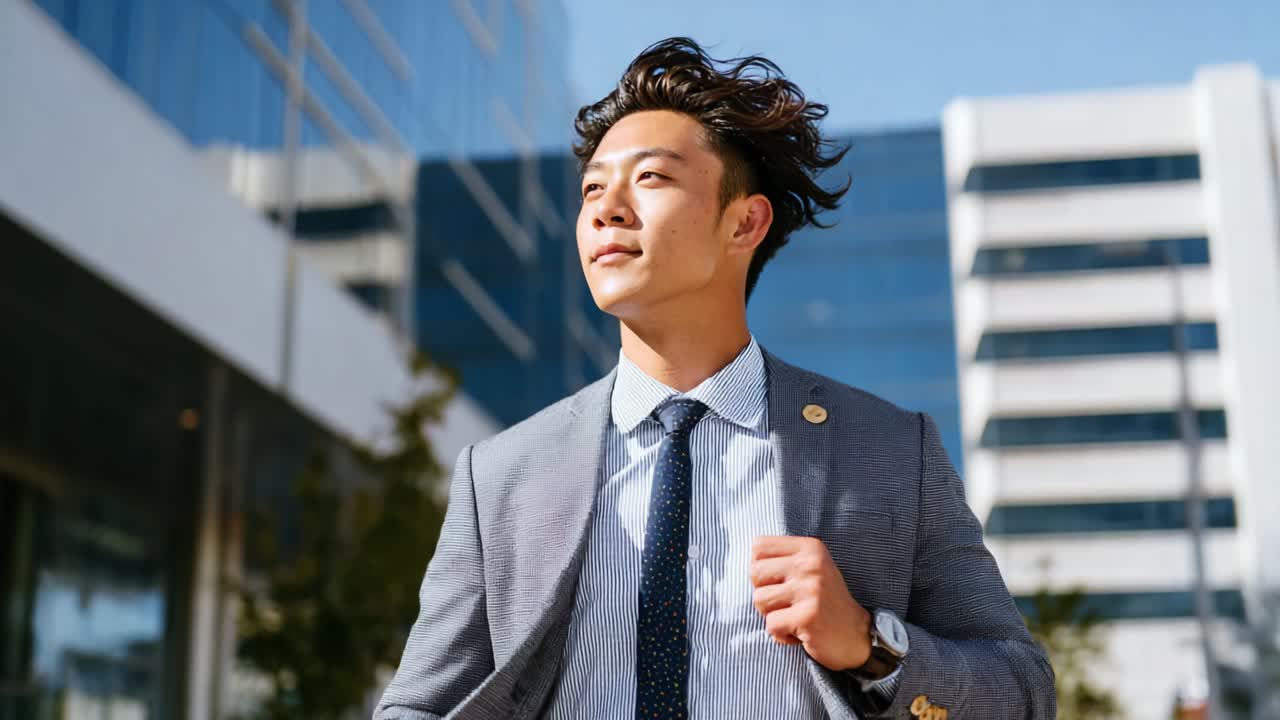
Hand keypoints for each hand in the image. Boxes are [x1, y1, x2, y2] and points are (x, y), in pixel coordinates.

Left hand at [749, 535, 871, 671]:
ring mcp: (810, 590)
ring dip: (772, 615)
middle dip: (764, 593)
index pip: (759, 546)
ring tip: (794, 617)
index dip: (761, 568)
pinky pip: (771, 625)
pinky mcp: (808, 617)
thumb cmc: (825, 602)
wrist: (857, 635)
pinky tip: (800, 632)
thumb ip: (783, 559)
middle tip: (787, 603)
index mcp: (810, 548)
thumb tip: (748, 560)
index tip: (781, 582)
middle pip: (754, 573)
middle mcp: (810, 564)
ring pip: (759, 600)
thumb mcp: (811, 568)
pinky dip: (781, 635)